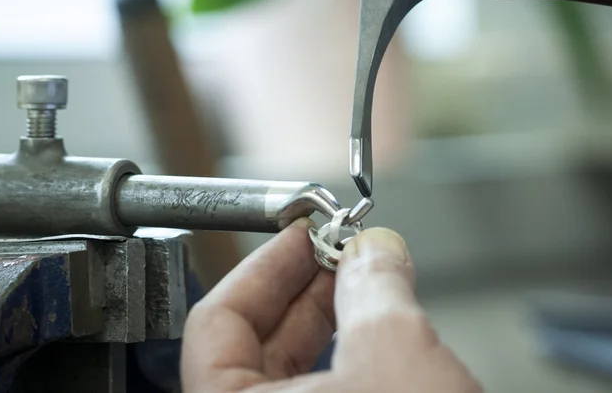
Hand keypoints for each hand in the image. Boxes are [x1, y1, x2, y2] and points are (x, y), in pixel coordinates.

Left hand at [181, 219, 481, 392]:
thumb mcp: (395, 354)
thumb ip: (375, 287)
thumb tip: (373, 252)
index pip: (215, 322)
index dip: (266, 266)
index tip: (305, 233)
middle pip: (250, 350)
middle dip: (304, 291)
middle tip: (344, 253)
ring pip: (286, 383)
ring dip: (328, 325)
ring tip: (368, 284)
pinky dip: (345, 367)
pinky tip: (378, 337)